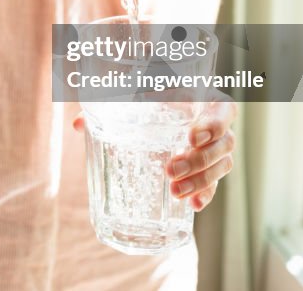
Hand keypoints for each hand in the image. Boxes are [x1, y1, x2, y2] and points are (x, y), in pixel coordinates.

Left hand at [72, 98, 236, 211]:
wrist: (166, 111)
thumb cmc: (155, 99)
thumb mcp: (140, 96)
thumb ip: (111, 105)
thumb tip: (78, 124)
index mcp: (205, 102)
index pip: (224, 110)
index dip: (214, 123)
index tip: (192, 136)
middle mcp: (216, 127)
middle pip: (224, 144)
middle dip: (199, 160)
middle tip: (171, 168)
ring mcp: (216, 150)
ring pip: (222, 166)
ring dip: (201, 180)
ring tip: (176, 190)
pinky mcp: (209, 170)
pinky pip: (215, 184)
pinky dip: (206, 194)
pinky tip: (194, 205)